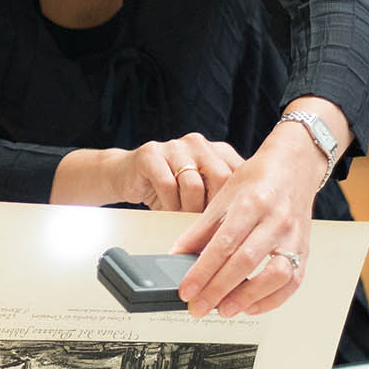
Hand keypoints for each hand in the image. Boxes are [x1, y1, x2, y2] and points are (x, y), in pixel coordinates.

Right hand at [96, 133, 243, 212]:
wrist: (126, 175)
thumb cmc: (169, 189)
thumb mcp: (201, 191)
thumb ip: (220, 197)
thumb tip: (242, 224)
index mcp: (218, 151)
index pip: (238, 175)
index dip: (235, 202)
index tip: (228, 222)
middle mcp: (199, 144)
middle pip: (220, 178)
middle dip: (211, 207)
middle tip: (201, 223)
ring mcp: (175, 146)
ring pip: (193, 185)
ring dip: (186, 208)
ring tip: (179, 214)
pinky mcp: (151, 153)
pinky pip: (167, 184)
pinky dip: (168, 203)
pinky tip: (164, 207)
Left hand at [170, 123, 326, 318]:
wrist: (293, 167)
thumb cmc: (257, 180)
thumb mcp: (223, 197)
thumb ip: (201, 230)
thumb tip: (177, 256)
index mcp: (250, 204)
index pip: (223, 244)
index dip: (202, 271)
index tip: (186, 291)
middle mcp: (275, 221)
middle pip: (246, 262)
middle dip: (219, 290)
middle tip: (199, 307)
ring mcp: (293, 237)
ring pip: (276, 275)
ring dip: (248, 297)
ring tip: (224, 309)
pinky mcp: (305, 250)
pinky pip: (293, 282)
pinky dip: (272, 299)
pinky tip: (251, 306)